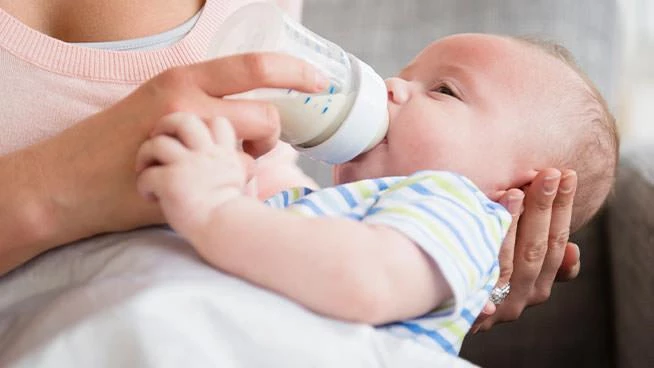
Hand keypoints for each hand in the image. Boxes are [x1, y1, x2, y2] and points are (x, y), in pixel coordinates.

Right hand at [26, 53, 326, 242]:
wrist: (67, 181)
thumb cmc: (115, 140)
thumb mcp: (159, 101)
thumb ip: (204, 102)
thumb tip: (251, 117)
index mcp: (184, 78)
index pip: (255, 66)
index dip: (296, 72)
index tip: (321, 81)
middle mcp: (190, 104)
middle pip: (268, 116)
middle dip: (273, 135)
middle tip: (255, 144)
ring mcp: (189, 144)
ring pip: (256, 153)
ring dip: (251, 162)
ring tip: (219, 165)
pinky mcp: (186, 180)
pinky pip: (234, 182)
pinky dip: (231, 185)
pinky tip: (204, 185)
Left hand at [136, 113, 245, 237]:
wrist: (227, 231)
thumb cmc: (233, 215)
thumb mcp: (241, 182)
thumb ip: (238, 167)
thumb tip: (245, 164)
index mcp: (224, 153)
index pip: (217, 122)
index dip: (201, 127)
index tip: (191, 143)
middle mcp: (207, 154)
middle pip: (184, 119)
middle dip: (165, 126)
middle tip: (159, 140)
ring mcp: (188, 166)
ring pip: (158, 142)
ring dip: (146, 155)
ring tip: (146, 169)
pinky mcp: (171, 181)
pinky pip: (147, 174)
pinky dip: (143, 184)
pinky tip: (149, 196)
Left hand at [472, 169, 579, 331]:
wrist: (435, 304)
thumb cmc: (480, 278)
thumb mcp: (514, 273)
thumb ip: (542, 261)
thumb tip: (573, 250)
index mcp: (538, 289)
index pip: (558, 246)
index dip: (564, 211)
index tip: (568, 176)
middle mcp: (522, 298)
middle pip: (540, 248)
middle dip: (547, 208)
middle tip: (552, 173)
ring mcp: (497, 301)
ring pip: (517, 257)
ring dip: (521, 220)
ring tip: (522, 188)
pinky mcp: (474, 300)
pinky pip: (487, 264)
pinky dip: (495, 235)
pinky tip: (495, 211)